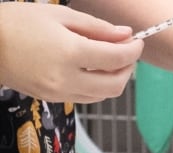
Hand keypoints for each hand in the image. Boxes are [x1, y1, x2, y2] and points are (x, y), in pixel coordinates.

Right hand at [0, 3, 142, 102]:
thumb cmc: (18, 22)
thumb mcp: (60, 16)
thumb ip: (97, 28)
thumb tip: (126, 35)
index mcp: (70, 53)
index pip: (117, 58)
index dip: (133, 50)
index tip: (137, 42)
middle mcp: (66, 78)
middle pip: (115, 85)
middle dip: (128, 69)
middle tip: (127, 53)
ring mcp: (58, 92)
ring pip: (102, 95)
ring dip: (114, 80)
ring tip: (111, 60)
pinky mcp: (51, 99)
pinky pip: (85, 97)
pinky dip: (97, 86)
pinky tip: (93, 70)